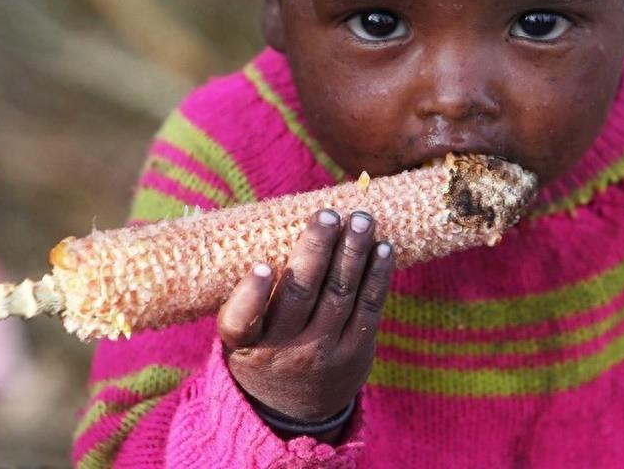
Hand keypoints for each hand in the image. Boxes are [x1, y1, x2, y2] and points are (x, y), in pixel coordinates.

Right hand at [218, 208, 393, 423]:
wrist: (296, 407)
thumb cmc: (265, 347)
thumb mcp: (244, 332)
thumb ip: (250, 293)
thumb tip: (271, 223)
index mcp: (245, 342)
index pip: (240, 322)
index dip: (250, 296)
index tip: (262, 267)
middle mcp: (282, 349)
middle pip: (300, 294)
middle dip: (316, 250)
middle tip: (327, 215)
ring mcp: (321, 352)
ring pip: (339, 294)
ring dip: (353, 252)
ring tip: (361, 219)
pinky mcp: (355, 351)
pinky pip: (369, 307)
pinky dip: (377, 276)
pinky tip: (383, 248)